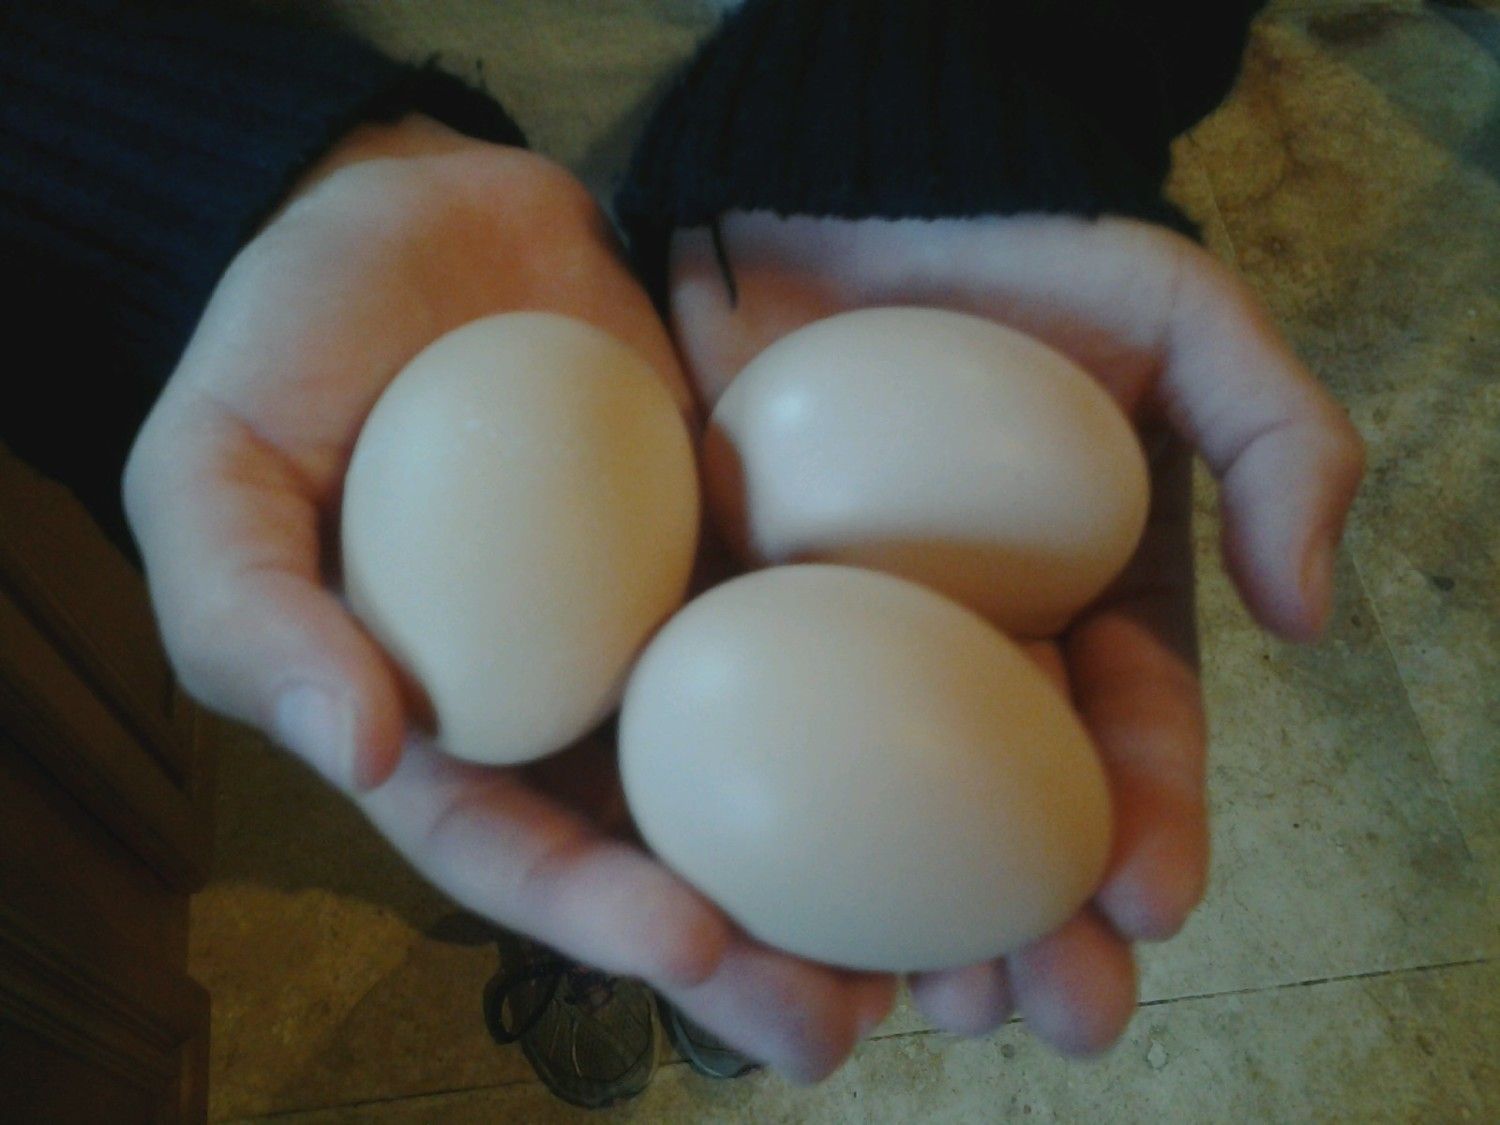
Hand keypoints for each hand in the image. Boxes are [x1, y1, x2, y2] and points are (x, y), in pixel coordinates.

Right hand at [124, 122, 891, 1081]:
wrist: (415, 210)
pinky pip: (830, 617)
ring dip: (857, 867)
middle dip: (754, 952)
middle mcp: (573, 692)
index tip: (695, 951)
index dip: (595, 912)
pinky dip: (904, 694)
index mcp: (448, 715)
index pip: (515, 845)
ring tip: (950, 948)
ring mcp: (673, 617)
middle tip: (850, 1024)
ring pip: (771, 764)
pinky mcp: (748, 534)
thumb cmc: (286, 342)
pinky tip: (992, 748)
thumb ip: (247, 609)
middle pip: (667, 846)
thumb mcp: (211, 468)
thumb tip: (351, 751)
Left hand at [669, 211, 1364, 1053]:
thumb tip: (1312, 616)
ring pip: (877, 814)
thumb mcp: (1176, 313)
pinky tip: (769, 915)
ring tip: (919, 1009)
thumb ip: (1276, 439)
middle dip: (1035, 925)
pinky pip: (742, 738)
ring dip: (904, 927)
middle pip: (1004, 811)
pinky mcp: (728, 620)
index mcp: (1079, 598)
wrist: (829, 184)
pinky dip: (759, 835)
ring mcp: (840, 644)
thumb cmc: (1009, 243)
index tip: (1151, 903)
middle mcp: (965, 645)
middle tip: (1039, 1011)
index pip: (1127, 733)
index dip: (1151, 822)